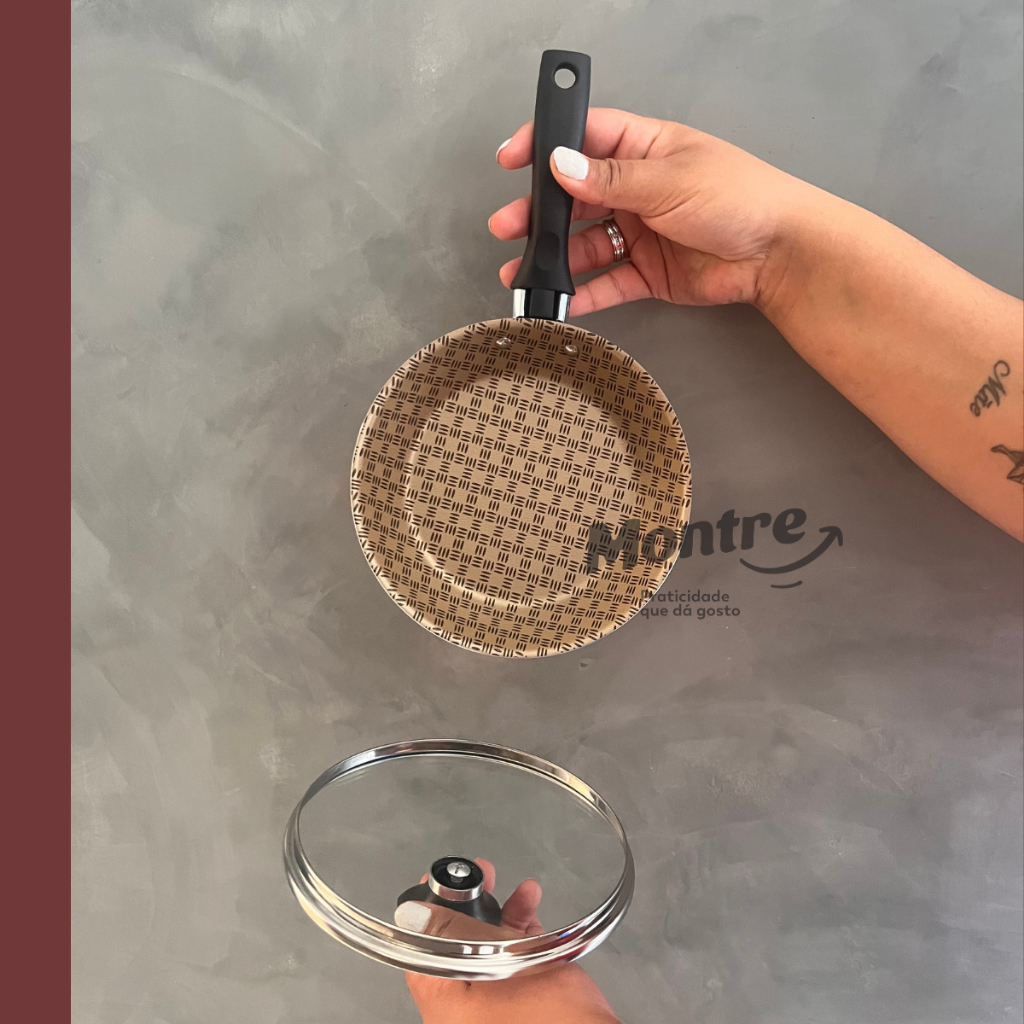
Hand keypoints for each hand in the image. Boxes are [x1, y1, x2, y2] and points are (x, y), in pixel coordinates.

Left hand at [395, 858, 619, 1023]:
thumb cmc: (546, 1018)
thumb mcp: (495, 965)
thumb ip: (455, 934)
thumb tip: (413, 913)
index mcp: (446, 1007)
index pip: (420, 951)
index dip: (428, 912)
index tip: (439, 880)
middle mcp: (465, 1006)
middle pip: (455, 944)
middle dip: (470, 905)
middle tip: (482, 875)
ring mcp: (496, 1001)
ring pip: (489, 945)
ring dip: (503, 910)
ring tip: (516, 886)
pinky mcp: (526, 996)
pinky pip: (515, 954)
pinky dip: (523, 925)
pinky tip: (532, 901)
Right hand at [489, 107, 817, 314]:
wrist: (778, 254)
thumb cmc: (739, 197)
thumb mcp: (669, 179)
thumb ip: (610, 179)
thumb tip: (560, 165)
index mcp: (644, 148)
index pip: (584, 137)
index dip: (546, 143)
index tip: (511, 158)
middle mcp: (637, 188)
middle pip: (575, 195)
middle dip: (539, 211)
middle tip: (507, 224)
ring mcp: (640, 230)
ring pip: (584, 242)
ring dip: (554, 255)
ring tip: (522, 270)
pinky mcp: (647, 271)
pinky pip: (606, 281)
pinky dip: (584, 293)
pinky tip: (561, 301)